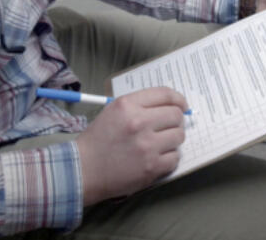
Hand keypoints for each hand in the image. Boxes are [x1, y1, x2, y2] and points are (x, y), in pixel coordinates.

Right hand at [75, 87, 188, 203]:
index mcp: (128, 105)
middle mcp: (139, 122)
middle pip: (176, 115)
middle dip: (176, 121)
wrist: (83, 170)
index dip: (178, 99)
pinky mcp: (151, 167)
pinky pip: (175, 157)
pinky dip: (169, 158)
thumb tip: (169, 106)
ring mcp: (147, 146)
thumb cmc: (97, 141)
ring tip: (161, 144)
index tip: (182, 105)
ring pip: (179, 136)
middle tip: (169, 127)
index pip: (165, 94)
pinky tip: (158, 158)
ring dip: (173, 140)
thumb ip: (139, 106)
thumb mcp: (113, 112)